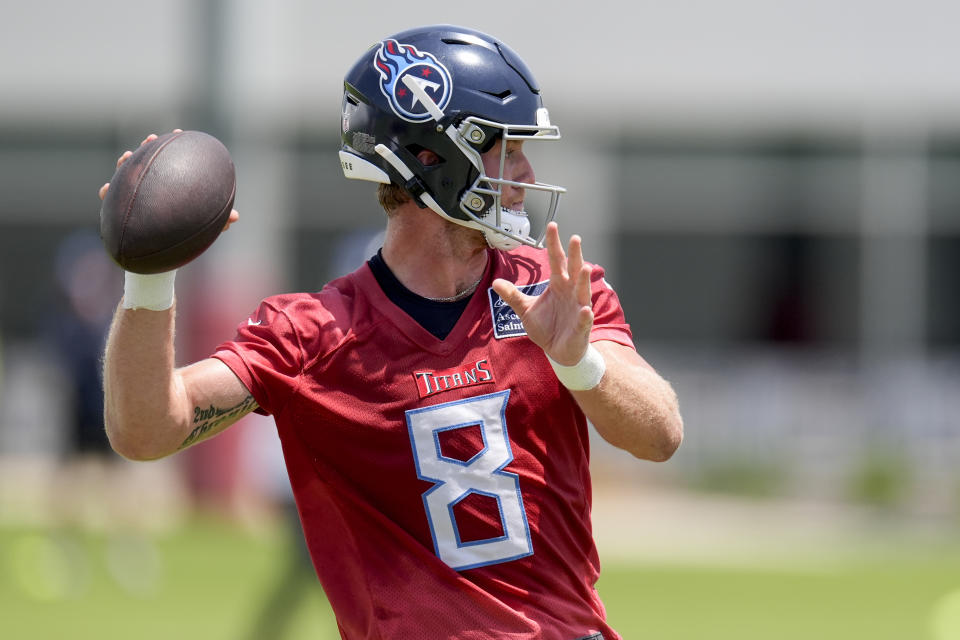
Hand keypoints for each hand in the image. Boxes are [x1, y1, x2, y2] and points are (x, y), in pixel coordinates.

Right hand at [98, 130, 239, 231]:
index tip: (178, 133)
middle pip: (147, 160)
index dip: (172, 144)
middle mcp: (152, 185)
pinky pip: (110, 198)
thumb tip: (236, 217)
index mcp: (169, 185)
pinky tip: (104, 189)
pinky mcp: (120, 207)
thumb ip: (217, 221)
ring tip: (126, 156)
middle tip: (151, 139)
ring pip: (125, 173)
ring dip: (124, 162)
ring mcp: (135, 193)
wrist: (164, 252)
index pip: (170, 160)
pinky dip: (106, 192)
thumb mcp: (201, 225)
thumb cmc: (185, 234)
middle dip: (147, 147)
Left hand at [492, 222, 593, 364]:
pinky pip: (584, 320)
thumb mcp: (525, 309)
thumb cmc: (546, 327)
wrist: (557, 350)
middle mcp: (571, 292)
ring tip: (584, 267)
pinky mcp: (581, 327)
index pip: (556, 260)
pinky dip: (585, 315)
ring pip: (582, 291)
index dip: (554, 244)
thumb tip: (496, 281)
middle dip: (575, 255)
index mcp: (558, 285)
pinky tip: (585, 310)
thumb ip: (513, 295)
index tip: (552, 226)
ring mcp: (578, 308)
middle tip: (575, 238)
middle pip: (573, 270)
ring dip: (583, 280)